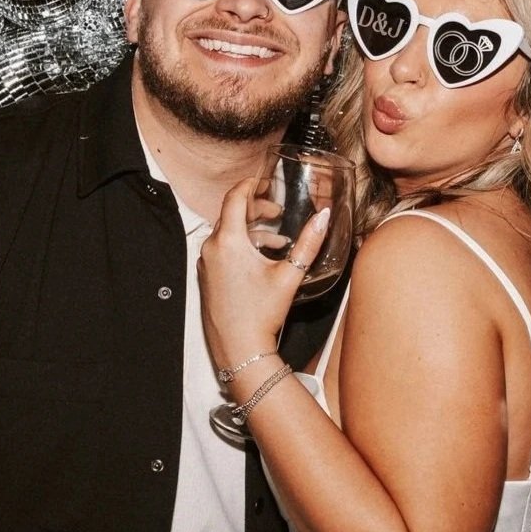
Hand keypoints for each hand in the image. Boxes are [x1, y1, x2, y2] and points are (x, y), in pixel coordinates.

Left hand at [198, 177, 331, 391]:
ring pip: (228, 234)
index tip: (264, 181)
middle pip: (231, 215)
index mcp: (228, 242)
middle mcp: (212, 249)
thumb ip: (308, 242)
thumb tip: (324, 216)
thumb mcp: (290, 275)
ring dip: (252, 232)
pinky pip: (222, 251)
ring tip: (278, 241)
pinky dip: (241, 247)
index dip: (250, 185)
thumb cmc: (261, 314)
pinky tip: (262, 261)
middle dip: (256, 210)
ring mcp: (206, 265)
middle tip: (277, 211)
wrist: (239, 349)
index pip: (235, 198)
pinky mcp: (207, 278)